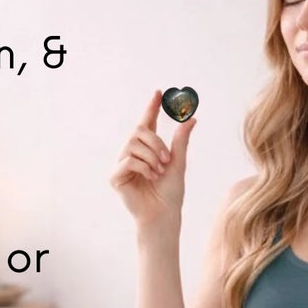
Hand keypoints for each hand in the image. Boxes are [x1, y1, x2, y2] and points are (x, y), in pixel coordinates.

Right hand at [109, 89, 196, 228]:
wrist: (164, 214)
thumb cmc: (170, 193)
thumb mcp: (178, 163)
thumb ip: (181, 140)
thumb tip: (191, 118)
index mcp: (147, 149)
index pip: (147, 123)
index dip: (151, 107)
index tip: (158, 92)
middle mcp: (132, 153)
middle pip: (138, 130)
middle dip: (155, 142)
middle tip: (167, 158)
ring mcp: (122, 165)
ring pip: (133, 144)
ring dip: (152, 157)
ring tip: (159, 172)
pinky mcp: (115, 177)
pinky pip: (129, 160)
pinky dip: (144, 167)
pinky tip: (151, 177)